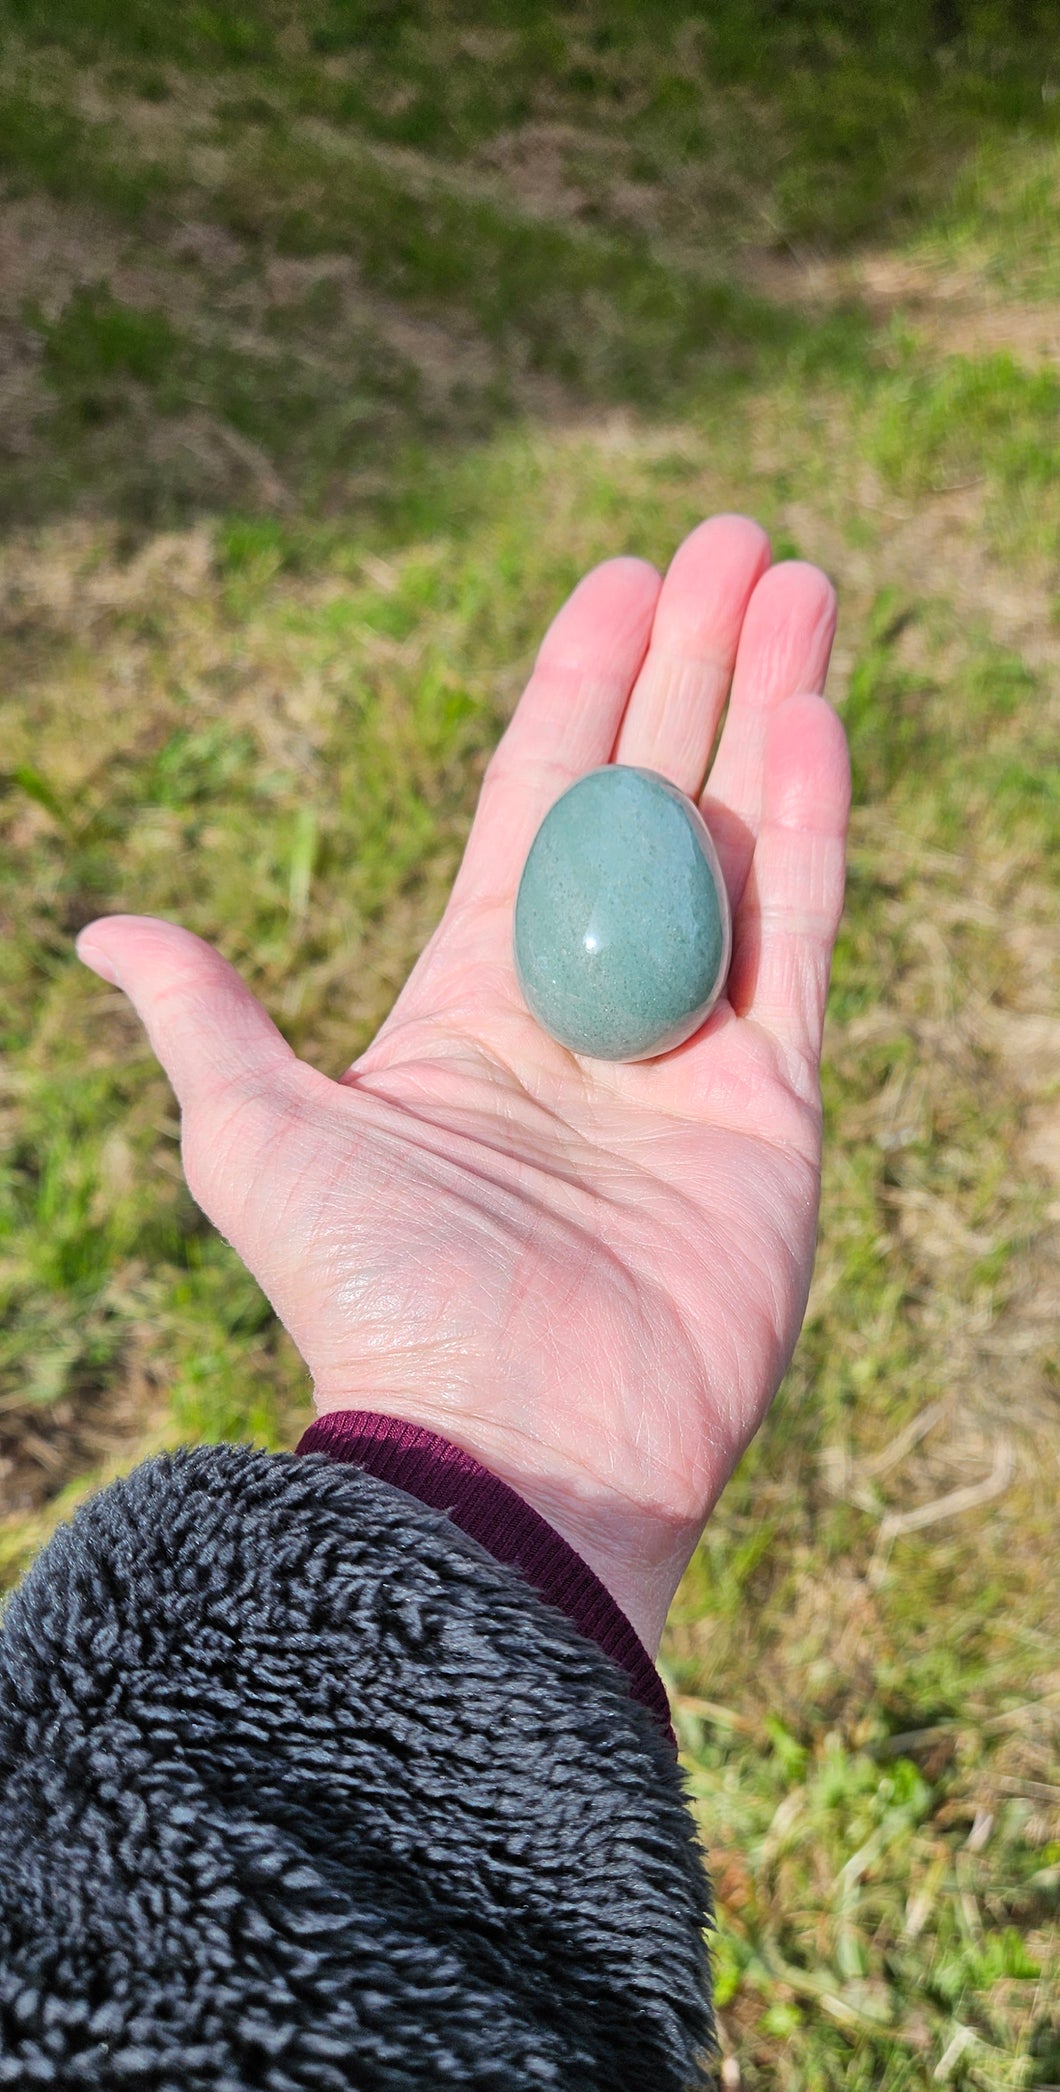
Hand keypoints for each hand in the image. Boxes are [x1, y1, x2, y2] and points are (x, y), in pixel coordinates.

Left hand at [76, 515, 848, 1656]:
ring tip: (796, 580)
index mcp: (470, 1000)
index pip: (536, 803)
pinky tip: (817, 710)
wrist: (507, 1443)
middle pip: (651, 797)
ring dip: (768, 708)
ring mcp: (691, 1056)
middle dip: (688, 666)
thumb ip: (208, 1019)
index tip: (612, 579)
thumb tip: (103, 928)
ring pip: (740, 843)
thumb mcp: (256, 1136)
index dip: (575, 688)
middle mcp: (589, 1011)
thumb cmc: (372, 1290)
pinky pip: (802, 940)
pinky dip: (812, 823)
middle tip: (731, 541)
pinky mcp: (773, 1110)